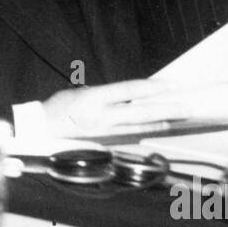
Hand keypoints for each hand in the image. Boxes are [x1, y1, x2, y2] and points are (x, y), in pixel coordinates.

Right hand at [40, 78, 190, 137]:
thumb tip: (128, 95)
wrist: (41, 130)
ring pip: (139, 125)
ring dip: (160, 120)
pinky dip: (147, 129)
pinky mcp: (104, 141)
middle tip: (185, 107)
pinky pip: (131, 133)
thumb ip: (105, 93)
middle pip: (140, 112)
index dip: (150, 88)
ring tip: (178, 116)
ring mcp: (104, 131)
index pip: (128, 91)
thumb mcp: (81, 92)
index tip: (168, 85)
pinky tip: (159, 127)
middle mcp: (102, 116)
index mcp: (94, 98)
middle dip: (165, 109)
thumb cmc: (58, 107)